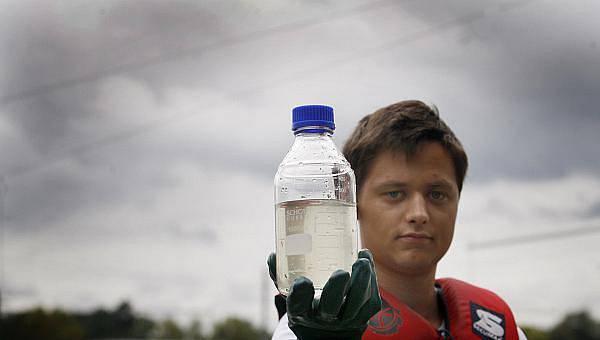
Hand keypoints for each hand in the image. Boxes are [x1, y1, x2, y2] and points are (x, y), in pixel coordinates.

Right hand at [267, 250, 381, 339]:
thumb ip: (280, 274)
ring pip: (356, 304)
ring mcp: (346, 319)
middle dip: (336, 290)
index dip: (300, 294)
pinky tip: (366, 260)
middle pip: (330, 308)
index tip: (302, 280)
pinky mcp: (365, 316)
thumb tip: (273, 255)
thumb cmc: (307, 303)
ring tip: (362, 261)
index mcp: (302, 312)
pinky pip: (370, 300)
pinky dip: (371, 279)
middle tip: (341, 272)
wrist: (329, 332)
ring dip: (362, 282)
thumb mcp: (290, 294)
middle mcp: (324, 319)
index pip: (298, 305)